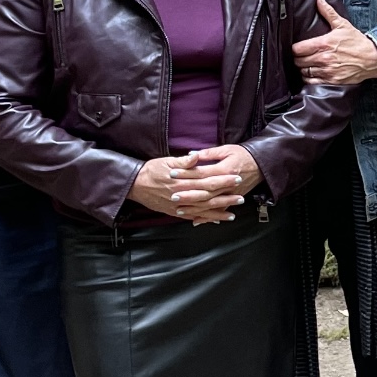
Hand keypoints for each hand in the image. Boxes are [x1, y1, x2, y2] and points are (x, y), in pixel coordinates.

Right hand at [128, 154, 242, 223]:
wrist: (135, 185)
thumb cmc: (151, 170)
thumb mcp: (167, 162)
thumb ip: (184, 162)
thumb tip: (196, 156)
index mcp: (183, 181)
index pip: (208, 180)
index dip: (223, 180)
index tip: (236, 178)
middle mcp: (183, 195)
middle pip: (209, 197)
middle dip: (226, 198)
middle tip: (241, 197)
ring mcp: (179, 206)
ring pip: (203, 210)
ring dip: (219, 212)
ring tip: (233, 213)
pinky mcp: (175, 212)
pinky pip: (193, 216)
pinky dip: (205, 219)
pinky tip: (216, 220)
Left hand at [170, 145, 263, 222]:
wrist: (261, 164)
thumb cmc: (242, 154)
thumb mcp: (226, 149)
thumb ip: (208, 153)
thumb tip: (191, 154)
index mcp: (224, 169)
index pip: (201, 173)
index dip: (186, 173)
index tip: (172, 173)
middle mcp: (227, 184)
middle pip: (204, 191)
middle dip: (188, 194)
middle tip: (172, 196)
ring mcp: (230, 194)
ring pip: (210, 204)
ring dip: (194, 208)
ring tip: (179, 209)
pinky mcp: (233, 200)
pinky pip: (218, 211)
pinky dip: (207, 217)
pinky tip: (195, 221)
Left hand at [292, 0, 376, 84]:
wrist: (372, 58)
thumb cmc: (357, 42)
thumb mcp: (342, 24)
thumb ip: (328, 12)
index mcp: (323, 43)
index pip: (297, 49)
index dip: (295, 48)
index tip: (298, 48)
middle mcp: (324, 58)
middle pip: (298, 61)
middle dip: (298, 58)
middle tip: (302, 56)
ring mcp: (327, 70)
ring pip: (304, 71)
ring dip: (303, 68)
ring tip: (307, 64)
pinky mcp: (332, 80)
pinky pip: (312, 82)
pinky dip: (309, 78)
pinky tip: (312, 73)